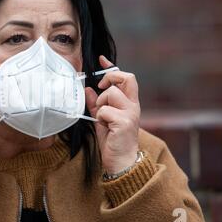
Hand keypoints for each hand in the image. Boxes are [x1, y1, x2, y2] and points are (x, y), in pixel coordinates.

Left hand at [85, 55, 140, 173]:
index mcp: (129, 103)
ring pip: (111, 94)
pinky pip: (105, 110)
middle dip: (110, 77)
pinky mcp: (124, 122)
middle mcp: (133, 105)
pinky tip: (105, 126)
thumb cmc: (113, 141)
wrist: (121, 161)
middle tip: (101, 87)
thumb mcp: (102, 119)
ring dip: (101, 104)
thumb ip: (96, 104)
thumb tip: (88, 89)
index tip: (101, 60)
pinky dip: (100, 117)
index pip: (125, 78)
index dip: (112, 67)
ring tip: (103, 118)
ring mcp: (130, 113)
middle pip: (126, 77)